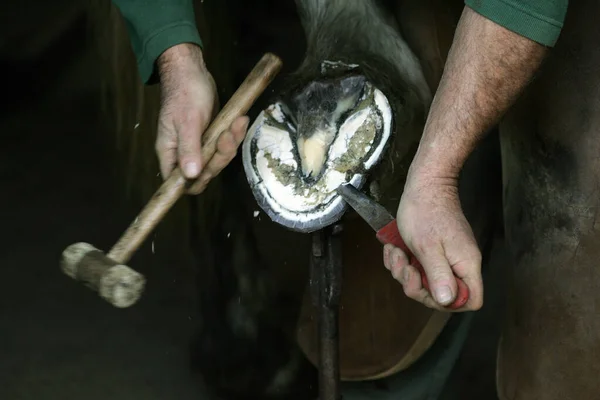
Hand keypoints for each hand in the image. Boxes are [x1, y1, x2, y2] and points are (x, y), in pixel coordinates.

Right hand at [156, 43, 248, 193]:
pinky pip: (226, 144)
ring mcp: (199, 145)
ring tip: (238, 122)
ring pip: (218, 158)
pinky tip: (241, 120)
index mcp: (170, 152)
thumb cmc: (184, 92)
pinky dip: (235, 134)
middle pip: (205, 172)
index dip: (195, 181)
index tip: (210, 167)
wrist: (191, 70)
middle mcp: (183, 153)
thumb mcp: (187, 121)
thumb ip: (189, 148)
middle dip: (220, 156)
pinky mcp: (212, 136)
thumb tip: (190, 175)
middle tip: (228, 135)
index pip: (179, 182)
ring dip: (231, 143)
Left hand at [383, 175, 482, 310]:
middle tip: (403, 266)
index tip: (427, 288)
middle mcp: (458, 264)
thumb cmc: (426, 211)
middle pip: (441, 294)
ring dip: (403, 271)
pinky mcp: (431, 251)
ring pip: (424, 281)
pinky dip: (401, 261)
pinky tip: (394, 248)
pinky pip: (416, 267)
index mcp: (465, 265)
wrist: (424, 184)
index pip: (470, 300)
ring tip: (395, 252)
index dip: (448, 303)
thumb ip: (438, 275)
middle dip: (415, 284)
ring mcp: (445, 257)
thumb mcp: (428, 247)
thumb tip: (447, 301)